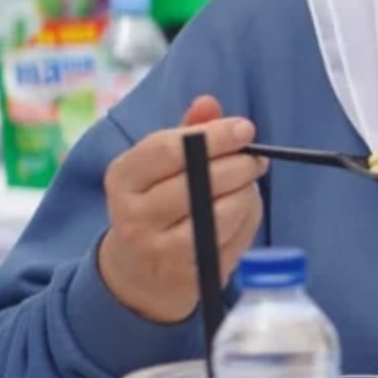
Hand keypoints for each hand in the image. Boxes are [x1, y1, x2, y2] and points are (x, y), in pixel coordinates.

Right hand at [97, 96, 264, 323]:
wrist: (140, 273)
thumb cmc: (157, 203)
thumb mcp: (160, 166)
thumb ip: (187, 132)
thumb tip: (208, 103)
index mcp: (122, 178)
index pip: (169, 149)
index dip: (214, 135)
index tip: (245, 129)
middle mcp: (132, 215)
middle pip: (200, 180)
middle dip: (239, 164)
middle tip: (255, 159)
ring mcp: (159, 249)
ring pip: (221, 212)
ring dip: (246, 194)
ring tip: (247, 186)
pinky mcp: (188, 274)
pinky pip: (233, 238)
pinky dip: (247, 220)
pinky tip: (243, 212)